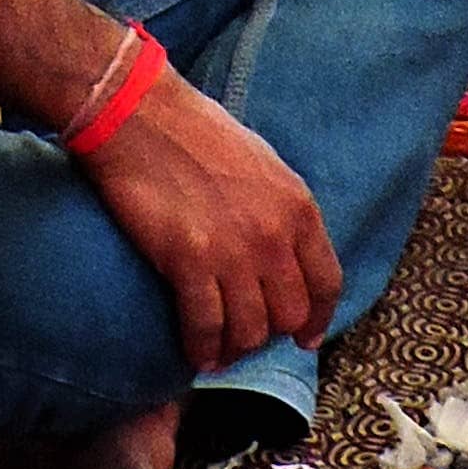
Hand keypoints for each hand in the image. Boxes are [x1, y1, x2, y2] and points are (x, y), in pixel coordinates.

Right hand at [79, 63, 342, 378]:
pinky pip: (206, 328)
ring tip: (220, 351)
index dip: (317, 319)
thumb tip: (284, 252)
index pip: (326, 284)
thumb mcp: (263, 164)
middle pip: (289, 316)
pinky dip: (202, 349)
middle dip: (269, 332)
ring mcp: (233, 251)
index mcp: (298, 206)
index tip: (305, 338)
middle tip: (246, 333)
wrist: (141, 114)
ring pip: (251, 331)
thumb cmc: (195, 131)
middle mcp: (274, 234)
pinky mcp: (190, 261)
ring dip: (235, 348)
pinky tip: (196, 353)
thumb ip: (281, 211)